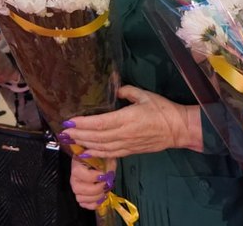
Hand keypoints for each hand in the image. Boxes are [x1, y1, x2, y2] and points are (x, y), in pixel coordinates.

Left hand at [60, 85, 202, 158]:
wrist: (178, 129)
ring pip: (101, 147)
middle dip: (78, 135)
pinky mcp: (130, 151)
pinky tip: (85, 153)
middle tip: (63, 132)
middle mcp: (125, 134)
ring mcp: (127, 145)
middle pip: (96, 137)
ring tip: (70, 141)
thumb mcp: (145, 95)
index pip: (100, 123)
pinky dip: (96, 154)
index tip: (69, 121)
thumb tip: (113, 89)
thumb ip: (126, 91)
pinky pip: (109, 154)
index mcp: (128, 118)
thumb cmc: (162, 110)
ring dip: (84, 145)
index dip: (83, 124)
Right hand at [70, 157, 116, 210]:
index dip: (93, 176)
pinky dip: (93, 204)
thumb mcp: (106, 158)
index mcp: (77, 165)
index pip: (79, 173)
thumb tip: (107, 176)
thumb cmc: (101, 159)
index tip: (104, 175)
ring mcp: (76, 189)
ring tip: (105, 192)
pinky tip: (102, 198)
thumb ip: (107, 166)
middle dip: (96, 189)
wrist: (100, 163)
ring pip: (80, 198)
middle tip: (106, 185)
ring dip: (95, 197)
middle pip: (78, 189)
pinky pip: (84, 205)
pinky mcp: (81, 196)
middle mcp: (73, 178)